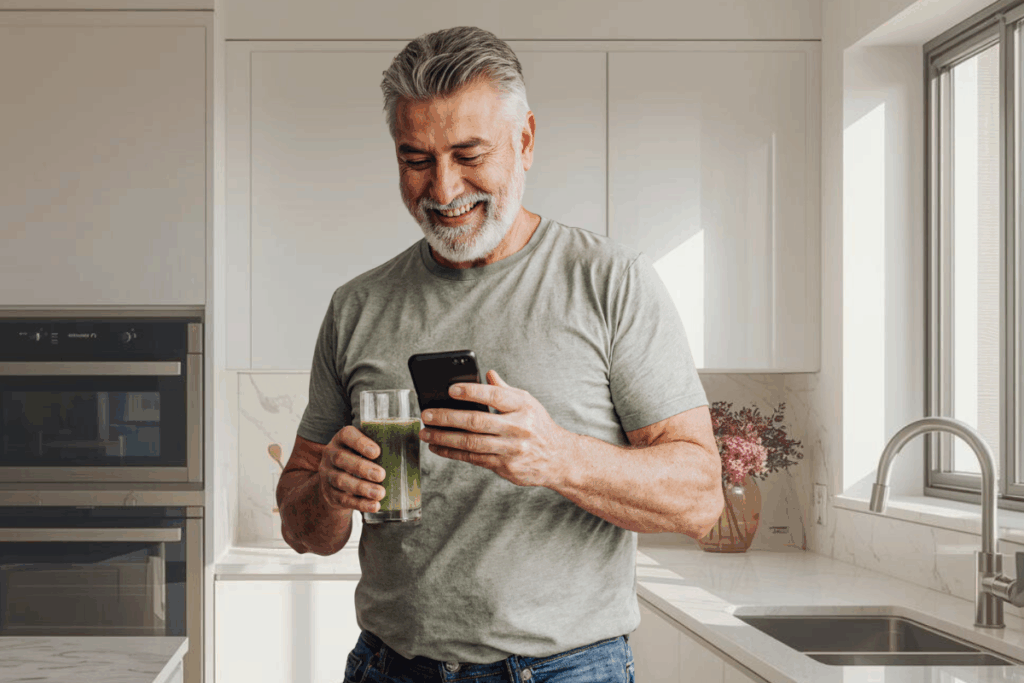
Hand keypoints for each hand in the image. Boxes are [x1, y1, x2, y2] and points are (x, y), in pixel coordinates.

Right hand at [318, 426, 386, 512]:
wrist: (336, 482)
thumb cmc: (359, 459)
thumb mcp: (364, 449)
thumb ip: (383, 446)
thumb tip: (413, 443)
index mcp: (341, 439)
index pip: (347, 435)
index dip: (360, 442)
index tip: (377, 452)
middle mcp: (331, 455)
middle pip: (341, 459)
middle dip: (362, 468)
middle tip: (381, 475)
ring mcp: (328, 475)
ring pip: (341, 480)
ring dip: (362, 488)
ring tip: (380, 493)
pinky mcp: (331, 494)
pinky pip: (344, 499)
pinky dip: (361, 504)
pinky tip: (375, 505)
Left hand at [419, 370, 577, 488]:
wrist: (559, 459)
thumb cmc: (539, 426)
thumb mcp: (528, 403)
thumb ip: (504, 390)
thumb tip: (487, 373)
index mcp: (523, 406)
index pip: (495, 396)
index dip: (472, 392)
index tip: (451, 389)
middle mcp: (518, 427)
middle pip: (477, 421)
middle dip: (448, 417)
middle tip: (428, 414)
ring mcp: (511, 449)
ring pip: (471, 443)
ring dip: (444, 438)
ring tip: (426, 432)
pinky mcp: (505, 466)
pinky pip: (473, 459)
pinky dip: (453, 453)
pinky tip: (438, 447)